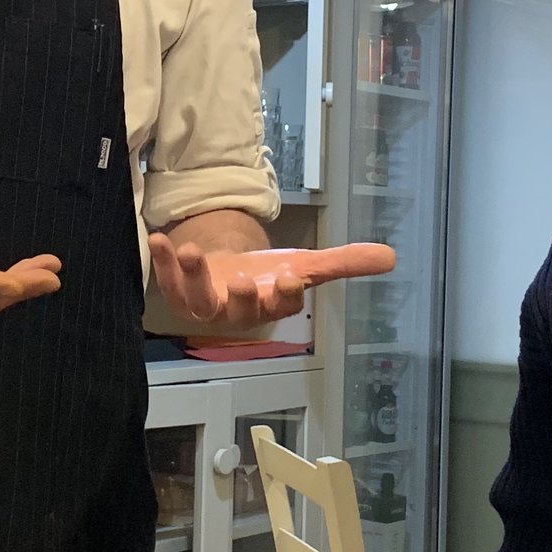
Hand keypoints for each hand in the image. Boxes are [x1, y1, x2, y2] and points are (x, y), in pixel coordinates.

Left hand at [146, 239, 395, 330]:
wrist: (227, 274)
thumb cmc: (267, 274)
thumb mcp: (306, 264)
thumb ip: (344, 262)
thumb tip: (392, 257)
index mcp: (272, 305)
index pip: (283, 306)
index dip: (286, 294)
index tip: (289, 277)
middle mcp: (239, 312)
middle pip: (243, 311)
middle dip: (244, 298)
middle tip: (244, 281)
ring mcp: (207, 304)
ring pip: (200, 300)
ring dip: (195, 277)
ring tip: (191, 251)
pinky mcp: (179, 293)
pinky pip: (168, 282)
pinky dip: (162, 263)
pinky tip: (159, 239)